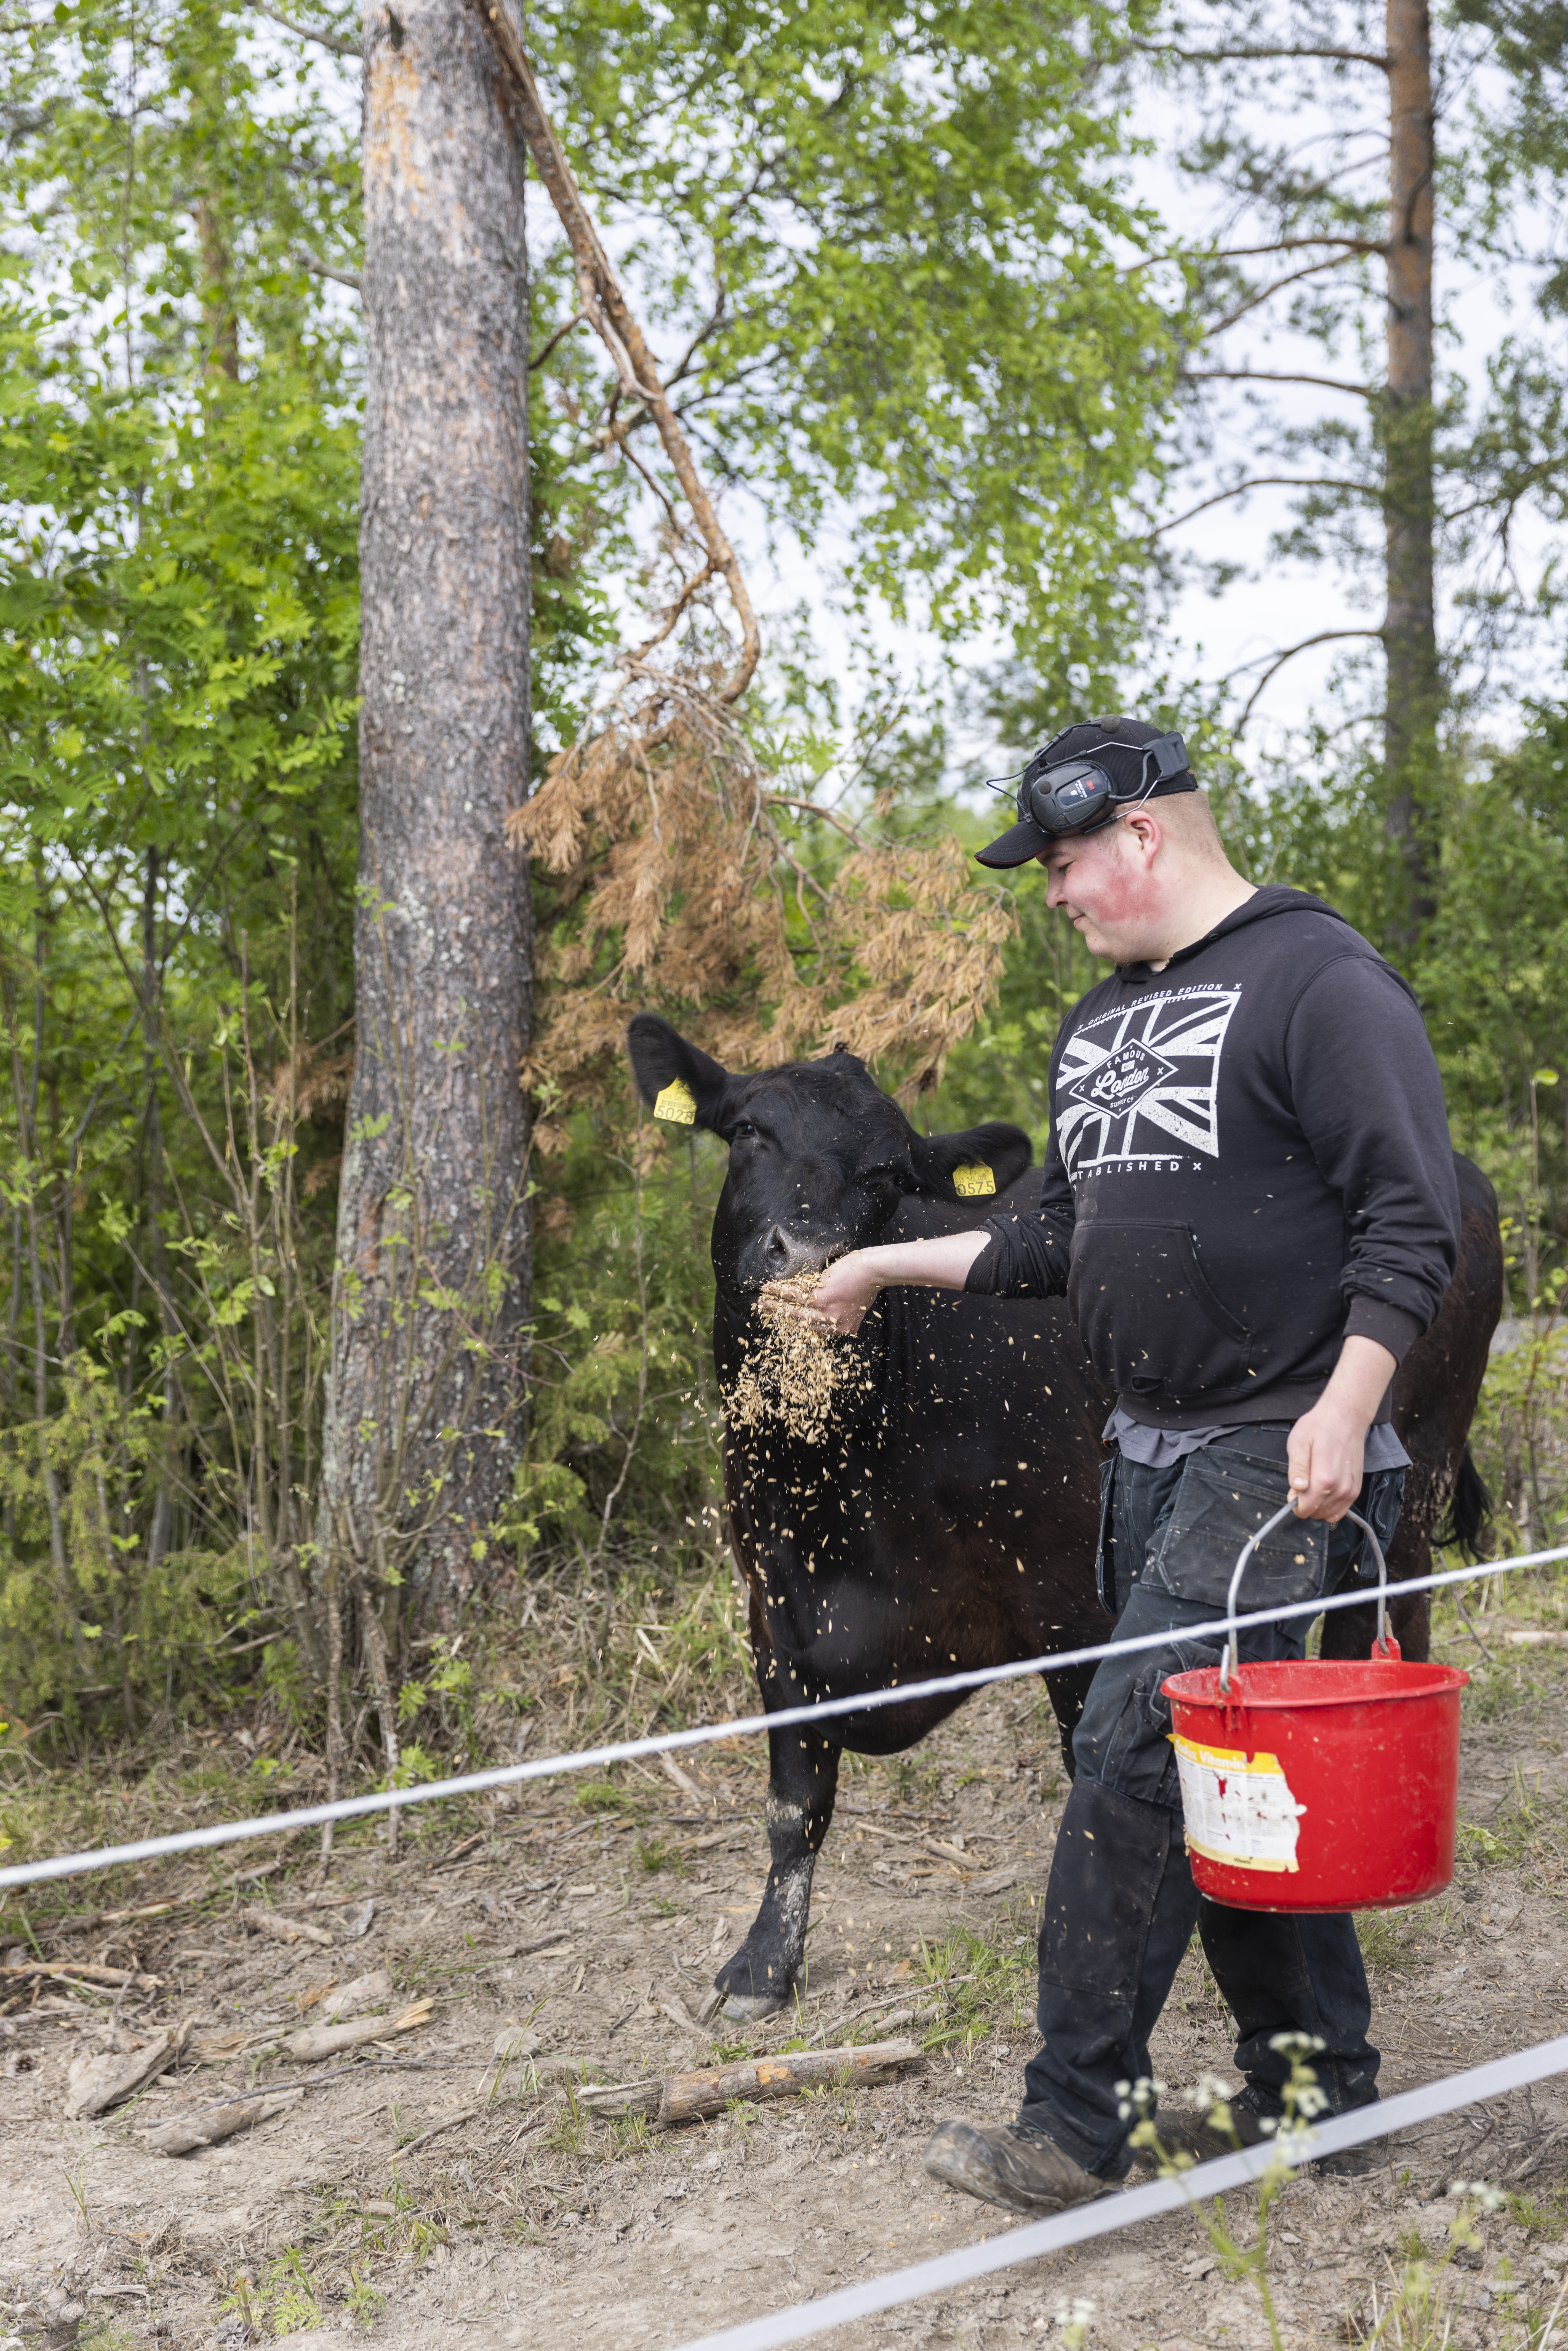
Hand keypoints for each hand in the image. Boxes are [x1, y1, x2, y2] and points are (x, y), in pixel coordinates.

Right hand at [761, 1250, 883, 1335]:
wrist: (873, 1270)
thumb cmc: (867, 1282)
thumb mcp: (856, 1304)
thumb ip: (841, 1310)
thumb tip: (826, 1306)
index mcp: (843, 1328)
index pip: (817, 1330)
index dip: (800, 1325)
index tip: (786, 1320)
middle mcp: (834, 1326)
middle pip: (802, 1324)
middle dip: (782, 1318)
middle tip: (767, 1313)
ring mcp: (826, 1314)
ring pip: (794, 1313)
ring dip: (775, 1307)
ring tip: (761, 1303)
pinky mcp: (819, 1299)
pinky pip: (794, 1296)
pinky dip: (779, 1292)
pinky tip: (767, 1289)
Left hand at [1286, 1396, 1366, 1522]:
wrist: (1345, 1418)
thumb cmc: (1320, 1427)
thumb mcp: (1299, 1443)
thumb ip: (1297, 1469)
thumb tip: (1297, 1488)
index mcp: (1325, 1478)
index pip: (1306, 1507)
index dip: (1295, 1503)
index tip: (1292, 1491)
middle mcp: (1342, 1488)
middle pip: (1317, 1512)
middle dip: (1306, 1503)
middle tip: (1302, 1484)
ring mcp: (1352, 1490)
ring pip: (1329, 1514)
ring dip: (1318, 1505)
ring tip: (1313, 1484)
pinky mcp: (1357, 1489)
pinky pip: (1342, 1510)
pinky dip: (1330, 1505)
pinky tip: (1324, 1489)